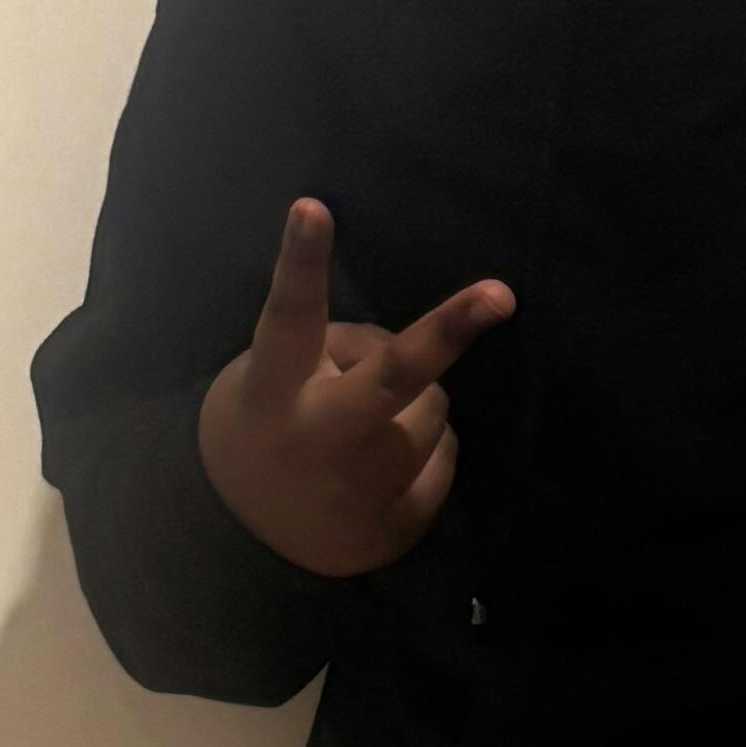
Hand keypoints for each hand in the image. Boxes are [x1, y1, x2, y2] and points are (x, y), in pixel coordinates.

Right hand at [195, 197, 515, 578]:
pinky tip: (384, 469)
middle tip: (502, 295)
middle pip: (394, 375)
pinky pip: (444, 458)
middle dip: (449, 331)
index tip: (312, 207)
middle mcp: (320, 437)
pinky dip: (425, 452)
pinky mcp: (395, 525)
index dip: (301, 262)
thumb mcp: (269, 377)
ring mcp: (361, 487)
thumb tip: (411, 346)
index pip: (290, 316)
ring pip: (433, 409)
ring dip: (416, 404)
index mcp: (275, 389)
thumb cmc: (268, 425)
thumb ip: (329, 348)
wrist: (244, 540)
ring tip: (373, 423)